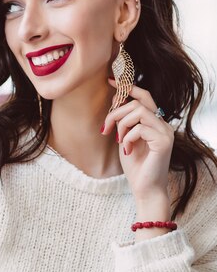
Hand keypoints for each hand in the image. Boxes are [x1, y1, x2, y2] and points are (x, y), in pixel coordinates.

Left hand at [102, 79, 174, 203]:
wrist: (145, 189)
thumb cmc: (135, 166)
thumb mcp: (125, 138)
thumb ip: (124, 121)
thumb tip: (115, 99)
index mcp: (155, 122)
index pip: (144, 96)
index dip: (128, 87)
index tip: (109, 81)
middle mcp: (163, 124)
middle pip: (138, 102)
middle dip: (116, 112)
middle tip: (106, 129)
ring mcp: (166, 132)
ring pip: (139, 112)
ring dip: (122, 125)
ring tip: (119, 141)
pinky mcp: (164, 141)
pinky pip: (140, 128)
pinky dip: (128, 138)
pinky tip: (128, 151)